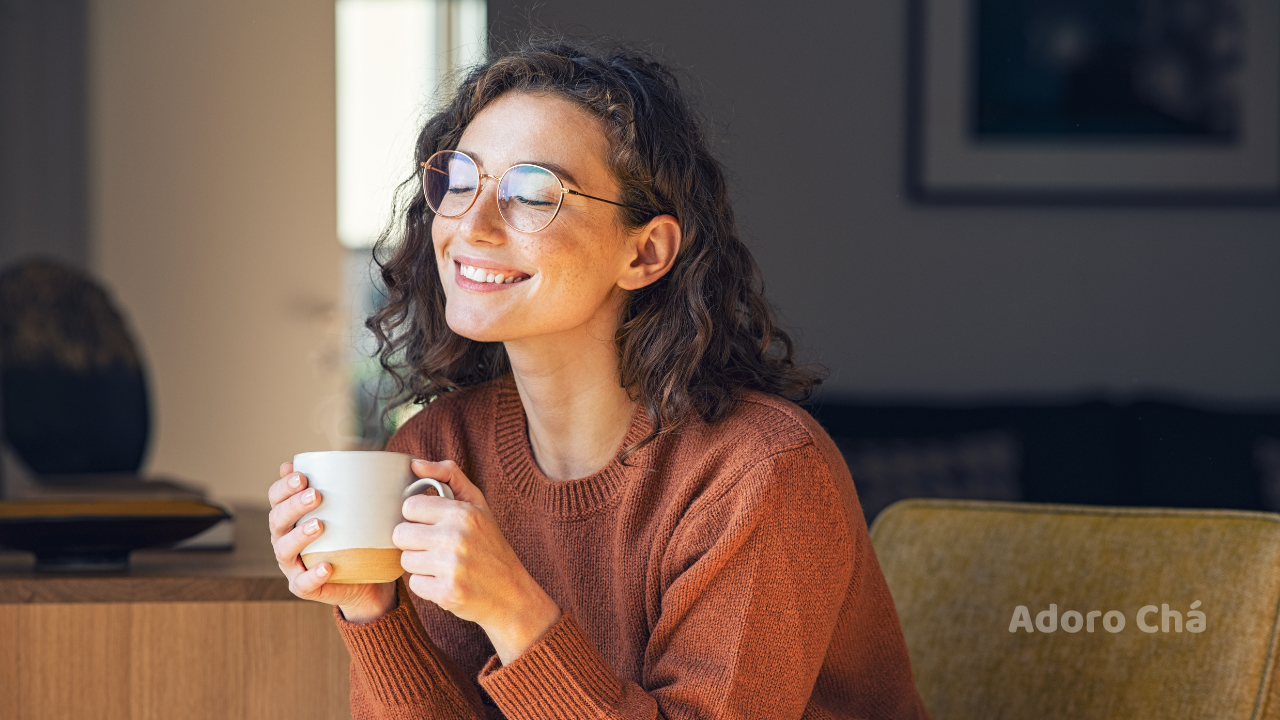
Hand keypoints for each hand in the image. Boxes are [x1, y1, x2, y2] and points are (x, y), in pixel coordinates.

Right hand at [267, 461, 396, 622]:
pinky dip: (312, 575)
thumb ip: (347, 486)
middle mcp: (285, 539)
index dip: (283, 486)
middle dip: (293, 506)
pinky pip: (303, 584)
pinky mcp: (305, 587)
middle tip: (316, 495)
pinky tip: (326, 566)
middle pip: (277, 520)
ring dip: (298, 536)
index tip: (301, 475)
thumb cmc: (355, 537)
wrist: (367, 578)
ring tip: (318, 525)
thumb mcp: (353, 509)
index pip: (276, 498)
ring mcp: (292, 565)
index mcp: (291, 517)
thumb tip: (353, 455)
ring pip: (283, 550)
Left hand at [397, 459, 561, 663]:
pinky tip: (446, 581)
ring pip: (405, 560)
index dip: (418, 517)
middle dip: (415, 541)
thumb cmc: (490, 545)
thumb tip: (414, 463)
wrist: (511, 593)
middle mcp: (456, 538)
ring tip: (443, 565)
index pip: (409, 506)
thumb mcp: (478, 505)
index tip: (433, 524)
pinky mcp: (447, 593)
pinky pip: (414, 584)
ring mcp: (452, 567)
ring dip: (420, 564)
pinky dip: (427, 585)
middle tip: (436, 547)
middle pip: (401, 534)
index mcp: (463, 513)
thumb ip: (449, 476)